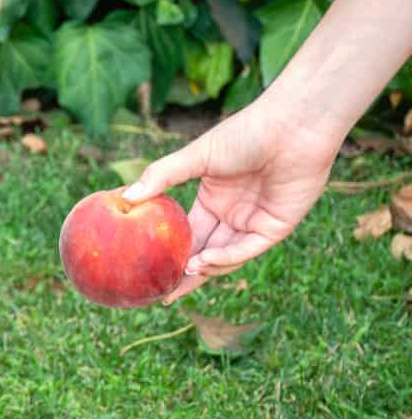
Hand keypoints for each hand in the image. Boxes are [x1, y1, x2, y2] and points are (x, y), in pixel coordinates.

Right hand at [122, 98, 341, 302]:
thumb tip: (125, 197)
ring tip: (182, 275)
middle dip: (185, 274)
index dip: (170, 253)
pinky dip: (226, 258)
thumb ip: (162, 176)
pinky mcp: (276, 227)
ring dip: (205, 268)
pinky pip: (247, 250)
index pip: (188, 234)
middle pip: (205, 252)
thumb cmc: (247, 133)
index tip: (148, 269)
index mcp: (213, 200)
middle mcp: (233, 215)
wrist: (292, 124)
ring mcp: (254, 222)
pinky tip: (205, 261)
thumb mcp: (196, 156)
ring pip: (226, 256)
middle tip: (163, 294)